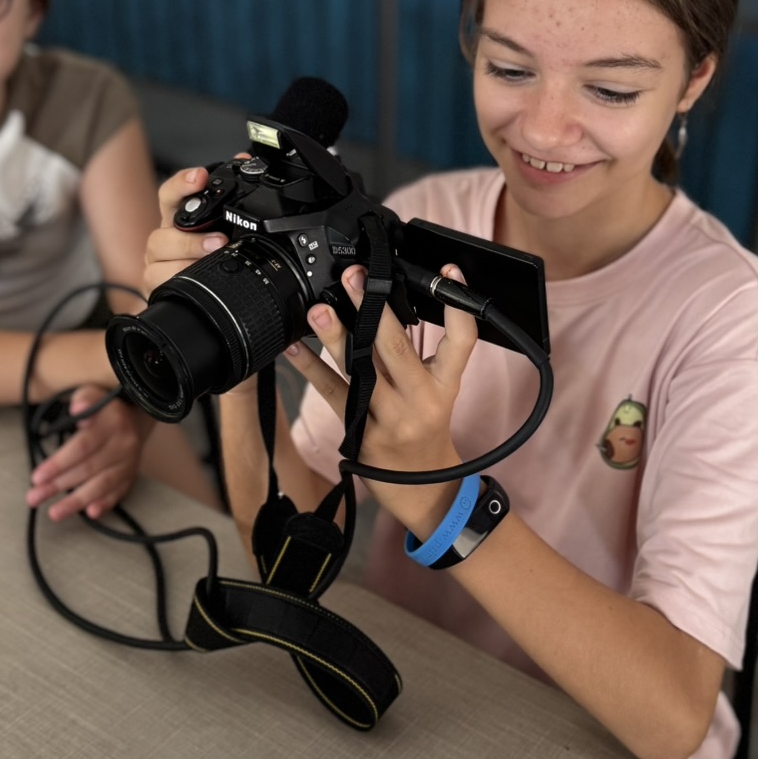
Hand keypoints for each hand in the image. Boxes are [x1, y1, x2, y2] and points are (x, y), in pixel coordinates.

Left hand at [26, 385, 154, 521]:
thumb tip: (78, 410)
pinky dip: (105, 504)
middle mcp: (124, 445)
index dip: (59, 463)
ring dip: (77, 501)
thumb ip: (83, 400)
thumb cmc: (104, 409)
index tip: (37, 477)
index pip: (82, 446)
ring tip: (54, 513)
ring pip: (102, 485)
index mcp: (112, 423)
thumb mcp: (91, 394)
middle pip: (87, 469)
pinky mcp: (130, 476)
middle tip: (33, 497)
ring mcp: (129, 463)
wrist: (136, 418)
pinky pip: (118, 493)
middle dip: (58, 485)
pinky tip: (91, 513)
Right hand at [144, 165, 228, 297]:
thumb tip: (243, 160)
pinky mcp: (153, 283)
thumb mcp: (214, 225)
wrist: (183, 295)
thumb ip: (226, 197)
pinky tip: (195, 278)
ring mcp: (155, 262)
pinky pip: (159, 278)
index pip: (170, 195)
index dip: (182, 183)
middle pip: (164, 230)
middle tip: (219, 238)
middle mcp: (163, 239)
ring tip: (213, 257)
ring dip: (189, 254)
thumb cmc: (199, 257)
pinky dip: (179, 276)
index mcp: (176, 221)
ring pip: (160, 253)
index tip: (199, 176)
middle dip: (191, 235)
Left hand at [282, 264, 479, 538]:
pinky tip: (295, 347)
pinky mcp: (360, 433)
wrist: (422, 487)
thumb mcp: (440, 389)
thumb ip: (423, 352)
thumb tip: (389, 301)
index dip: (458, 304)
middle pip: (396, 347)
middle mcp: (419, 400)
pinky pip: (333, 394)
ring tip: (318, 310)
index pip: (462, 340)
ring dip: (336, 337)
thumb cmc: (427, 428)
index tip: (449, 271)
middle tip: (355, 276)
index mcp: (446, 384)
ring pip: (360, 370)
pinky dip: (311, 369)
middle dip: (374, 307)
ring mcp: (388, 418)